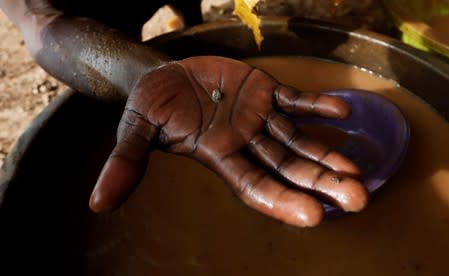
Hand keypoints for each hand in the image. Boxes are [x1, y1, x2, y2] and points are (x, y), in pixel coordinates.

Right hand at [89, 56, 367, 226]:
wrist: (164, 74)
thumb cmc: (151, 105)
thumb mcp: (136, 130)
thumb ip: (127, 162)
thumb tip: (98, 204)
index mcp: (219, 156)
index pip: (254, 185)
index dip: (281, 199)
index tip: (312, 216)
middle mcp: (245, 142)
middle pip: (288, 167)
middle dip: (321, 183)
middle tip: (357, 200)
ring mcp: (258, 118)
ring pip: (299, 140)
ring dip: (328, 153)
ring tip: (357, 170)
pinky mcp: (265, 92)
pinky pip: (295, 101)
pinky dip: (316, 106)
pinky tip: (340, 112)